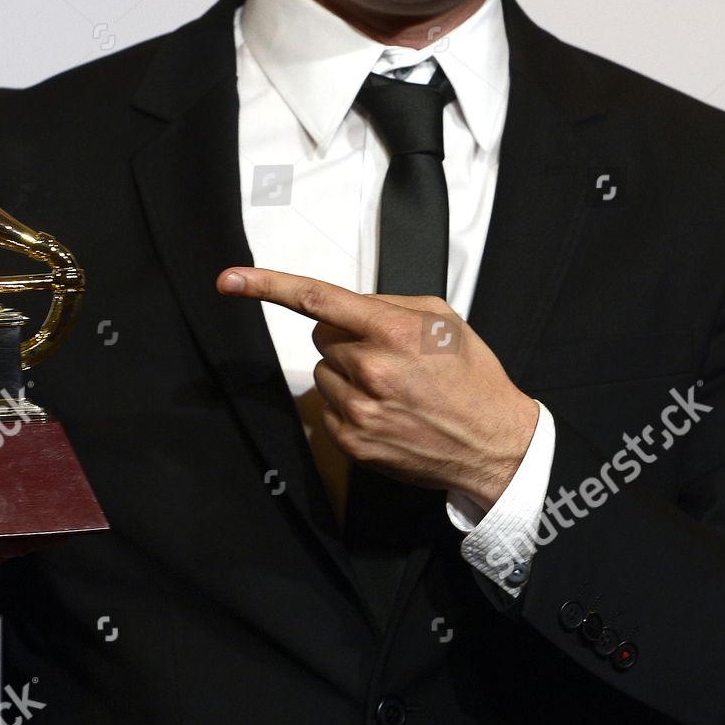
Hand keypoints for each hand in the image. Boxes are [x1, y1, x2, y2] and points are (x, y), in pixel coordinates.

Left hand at [216, 267, 537, 506]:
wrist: (494, 445)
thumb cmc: (472, 379)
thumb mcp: (445, 320)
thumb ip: (390, 305)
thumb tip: (350, 306)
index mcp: (395, 333)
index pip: (318, 299)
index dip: (267, 285)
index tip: (230, 280)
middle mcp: (372, 371)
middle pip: (321, 336)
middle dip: (347, 338)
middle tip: (390, 355)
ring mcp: (359, 411)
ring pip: (323, 373)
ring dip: (347, 373)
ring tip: (394, 386)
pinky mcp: (353, 441)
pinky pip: (328, 407)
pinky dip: (350, 403)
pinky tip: (388, 410)